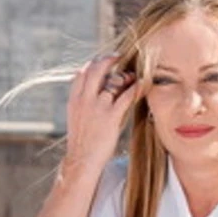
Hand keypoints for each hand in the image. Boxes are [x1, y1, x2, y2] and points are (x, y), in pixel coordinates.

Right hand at [63, 55, 139, 178]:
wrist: (82, 160)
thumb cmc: (82, 141)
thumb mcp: (76, 118)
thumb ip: (84, 103)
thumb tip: (96, 92)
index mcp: (74, 99)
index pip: (82, 73)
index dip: (93, 64)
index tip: (103, 61)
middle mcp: (85, 99)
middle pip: (96, 69)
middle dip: (108, 60)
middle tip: (118, 56)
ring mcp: (98, 106)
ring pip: (113, 80)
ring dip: (125, 75)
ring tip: (133, 76)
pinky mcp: (111, 116)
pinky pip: (126, 95)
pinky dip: (136, 87)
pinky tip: (142, 84)